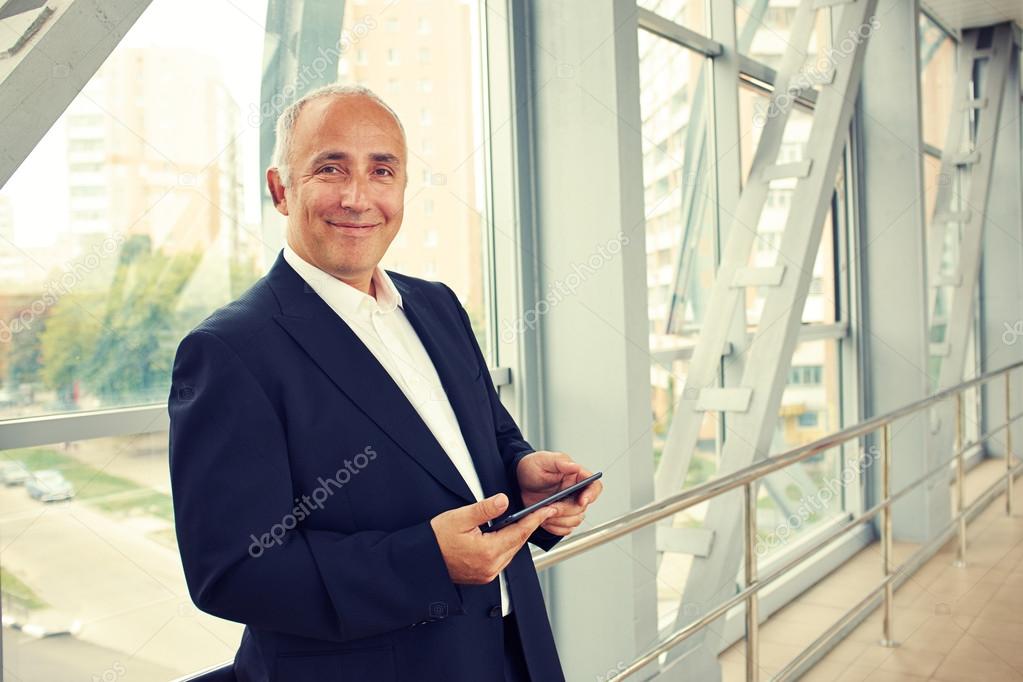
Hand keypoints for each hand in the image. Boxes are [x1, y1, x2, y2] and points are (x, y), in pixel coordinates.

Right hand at [430, 493, 556, 584]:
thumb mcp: (460, 517)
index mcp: (487, 552)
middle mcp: (490, 567)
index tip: (547, 510)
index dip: (535, 519)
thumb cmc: (435, 539)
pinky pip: (502, 559)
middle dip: (529, 526)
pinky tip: (506, 536)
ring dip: (518, 537)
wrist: (421, 560)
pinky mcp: (482, 576)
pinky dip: (507, 546)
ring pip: (511, 552)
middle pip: (517, 543)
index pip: (519, 532)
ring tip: (525, 521)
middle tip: (541, 512)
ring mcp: (487, 574)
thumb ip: (485, 509)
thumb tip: (504, 501)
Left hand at [516, 451, 602, 536]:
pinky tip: (544, 520)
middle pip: (582, 507)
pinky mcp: (560, 517)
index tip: (582, 501)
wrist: (516, 481)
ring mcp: (568, 505)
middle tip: (551, 507)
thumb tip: (575, 466)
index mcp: (576, 476)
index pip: (594, 487)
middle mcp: (575, 492)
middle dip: (566, 510)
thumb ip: (560, 462)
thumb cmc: (531, 467)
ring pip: (575, 520)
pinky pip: (565, 529)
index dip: (591, 495)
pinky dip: (555, 527)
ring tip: (544, 512)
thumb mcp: (543, 460)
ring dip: (560, 520)